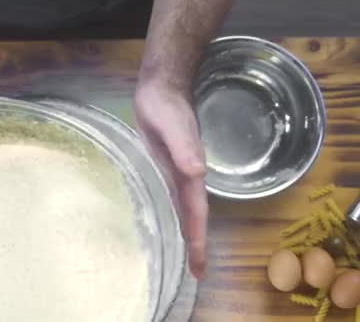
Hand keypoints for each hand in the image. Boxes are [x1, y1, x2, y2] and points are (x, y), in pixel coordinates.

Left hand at [134, 80, 207, 278]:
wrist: (161, 88)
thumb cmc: (165, 106)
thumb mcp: (172, 125)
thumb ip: (185, 147)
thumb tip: (198, 172)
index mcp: (190, 172)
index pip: (196, 211)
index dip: (198, 237)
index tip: (200, 265)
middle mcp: (187, 176)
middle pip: (194, 215)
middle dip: (196, 243)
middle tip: (198, 273)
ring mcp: (177, 172)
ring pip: (184, 208)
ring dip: (187, 232)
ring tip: (187, 258)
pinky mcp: (166, 166)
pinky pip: (172, 197)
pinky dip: (174, 214)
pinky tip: (169, 222)